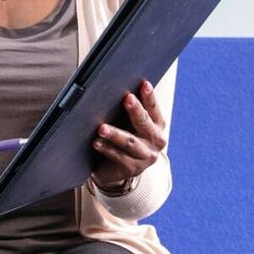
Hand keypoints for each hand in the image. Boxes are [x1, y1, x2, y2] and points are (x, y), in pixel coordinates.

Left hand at [90, 80, 166, 194]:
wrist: (116, 169)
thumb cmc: (123, 137)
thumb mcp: (129, 124)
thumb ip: (129, 110)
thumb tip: (116, 87)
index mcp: (158, 126)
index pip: (154, 109)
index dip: (149, 96)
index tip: (143, 84)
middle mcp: (156, 141)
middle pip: (144, 123)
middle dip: (135, 110)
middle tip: (126, 98)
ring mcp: (145, 157)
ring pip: (130, 142)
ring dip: (115, 134)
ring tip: (102, 128)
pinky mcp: (132, 169)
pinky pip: (118, 157)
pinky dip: (106, 149)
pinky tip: (96, 142)